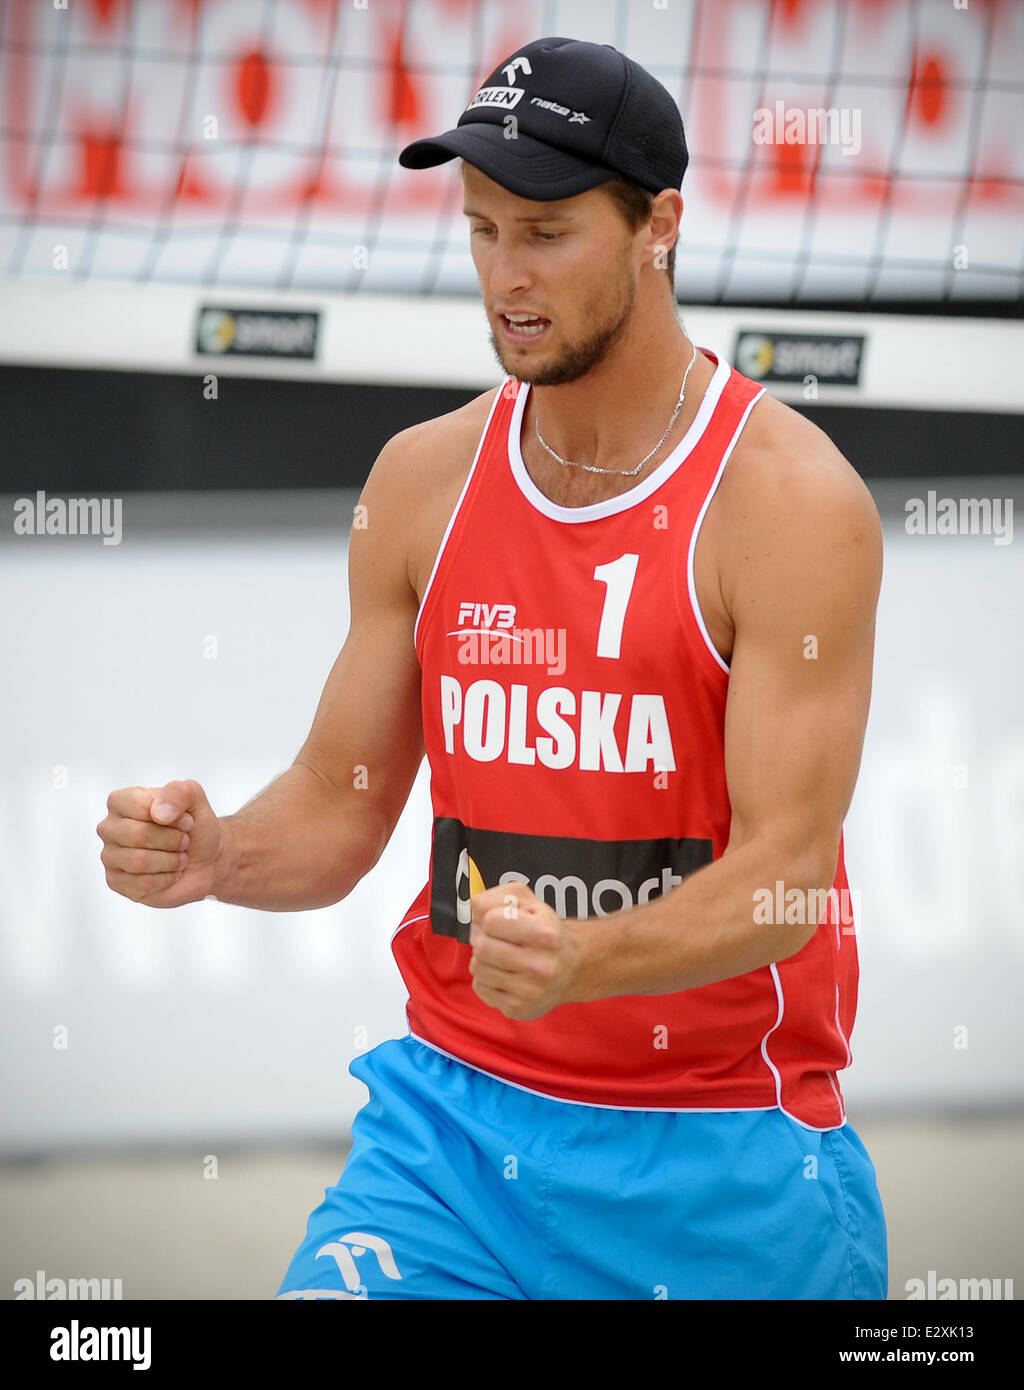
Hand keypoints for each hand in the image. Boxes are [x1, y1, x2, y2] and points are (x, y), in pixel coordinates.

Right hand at [97, 778, 223, 907]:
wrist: (207, 859)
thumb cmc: (196, 827)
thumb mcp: (195, 799)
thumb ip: (178, 792)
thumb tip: (159, 813)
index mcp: (121, 801)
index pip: (142, 807)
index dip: (174, 817)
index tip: (187, 821)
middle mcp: (109, 827)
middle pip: (138, 835)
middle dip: (173, 840)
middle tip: (185, 841)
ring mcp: (110, 856)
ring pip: (139, 862)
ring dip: (171, 861)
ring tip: (180, 857)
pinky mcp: (116, 882)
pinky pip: (142, 884)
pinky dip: (167, 879)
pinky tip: (171, 873)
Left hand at [468, 880, 581, 1021]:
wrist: (570, 968)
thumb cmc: (542, 929)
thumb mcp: (526, 902)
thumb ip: (496, 898)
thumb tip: (473, 911)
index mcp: (546, 935)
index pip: (491, 921)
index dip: (492, 919)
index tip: (504, 922)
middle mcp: (541, 966)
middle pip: (482, 947)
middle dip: (485, 940)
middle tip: (499, 941)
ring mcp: (530, 991)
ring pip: (478, 968)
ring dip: (484, 960)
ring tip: (502, 958)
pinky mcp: (519, 1009)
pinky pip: (480, 988)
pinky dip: (486, 979)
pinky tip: (505, 975)